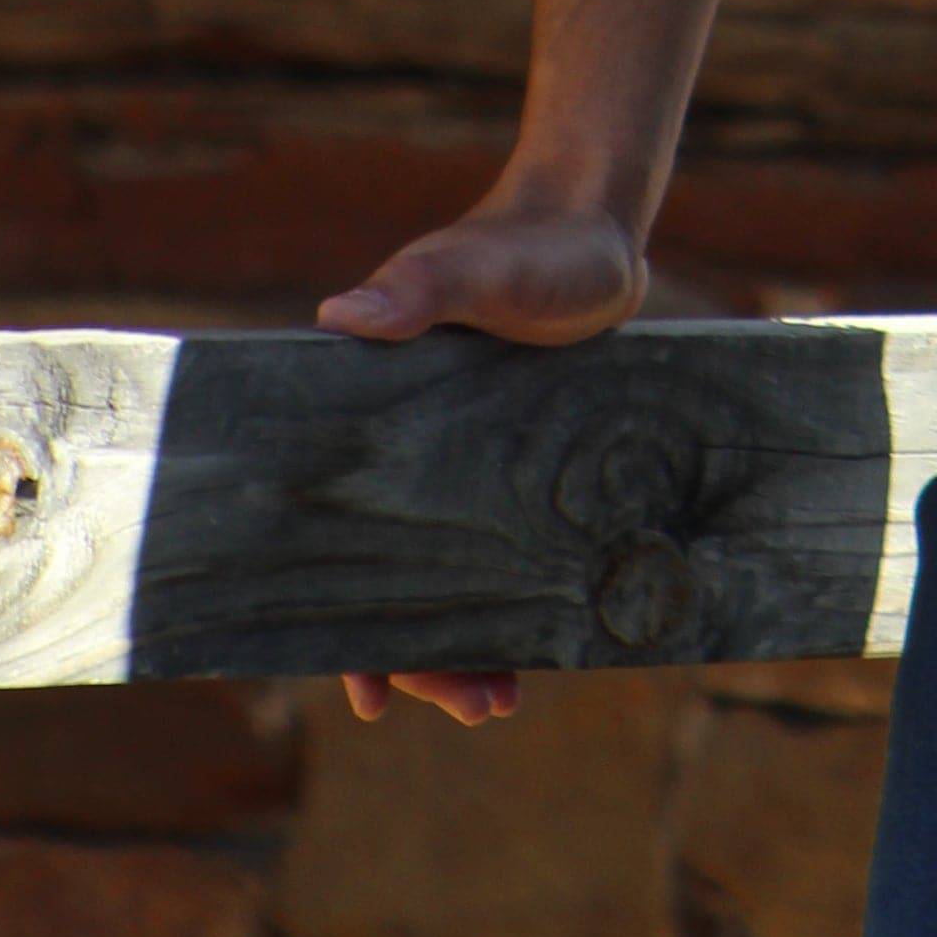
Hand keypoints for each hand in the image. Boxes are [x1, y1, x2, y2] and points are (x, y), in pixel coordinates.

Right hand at [316, 191, 648, 720]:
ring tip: (499, 702)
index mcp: (372, 421)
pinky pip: (506, 550)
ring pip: (453, 579)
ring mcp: (466, 467)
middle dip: (423, 655)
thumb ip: (417, 287)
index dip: (345, 622)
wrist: (595, 230)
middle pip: (398, 581)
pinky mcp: (518, 465)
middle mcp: (410, 458)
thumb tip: (343, 316)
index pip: (341, 540)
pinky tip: (536, 649)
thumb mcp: (470, 267)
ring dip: (467, 644)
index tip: (365, 692)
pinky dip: (514, 601)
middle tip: (473, 706)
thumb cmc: (525, 244)